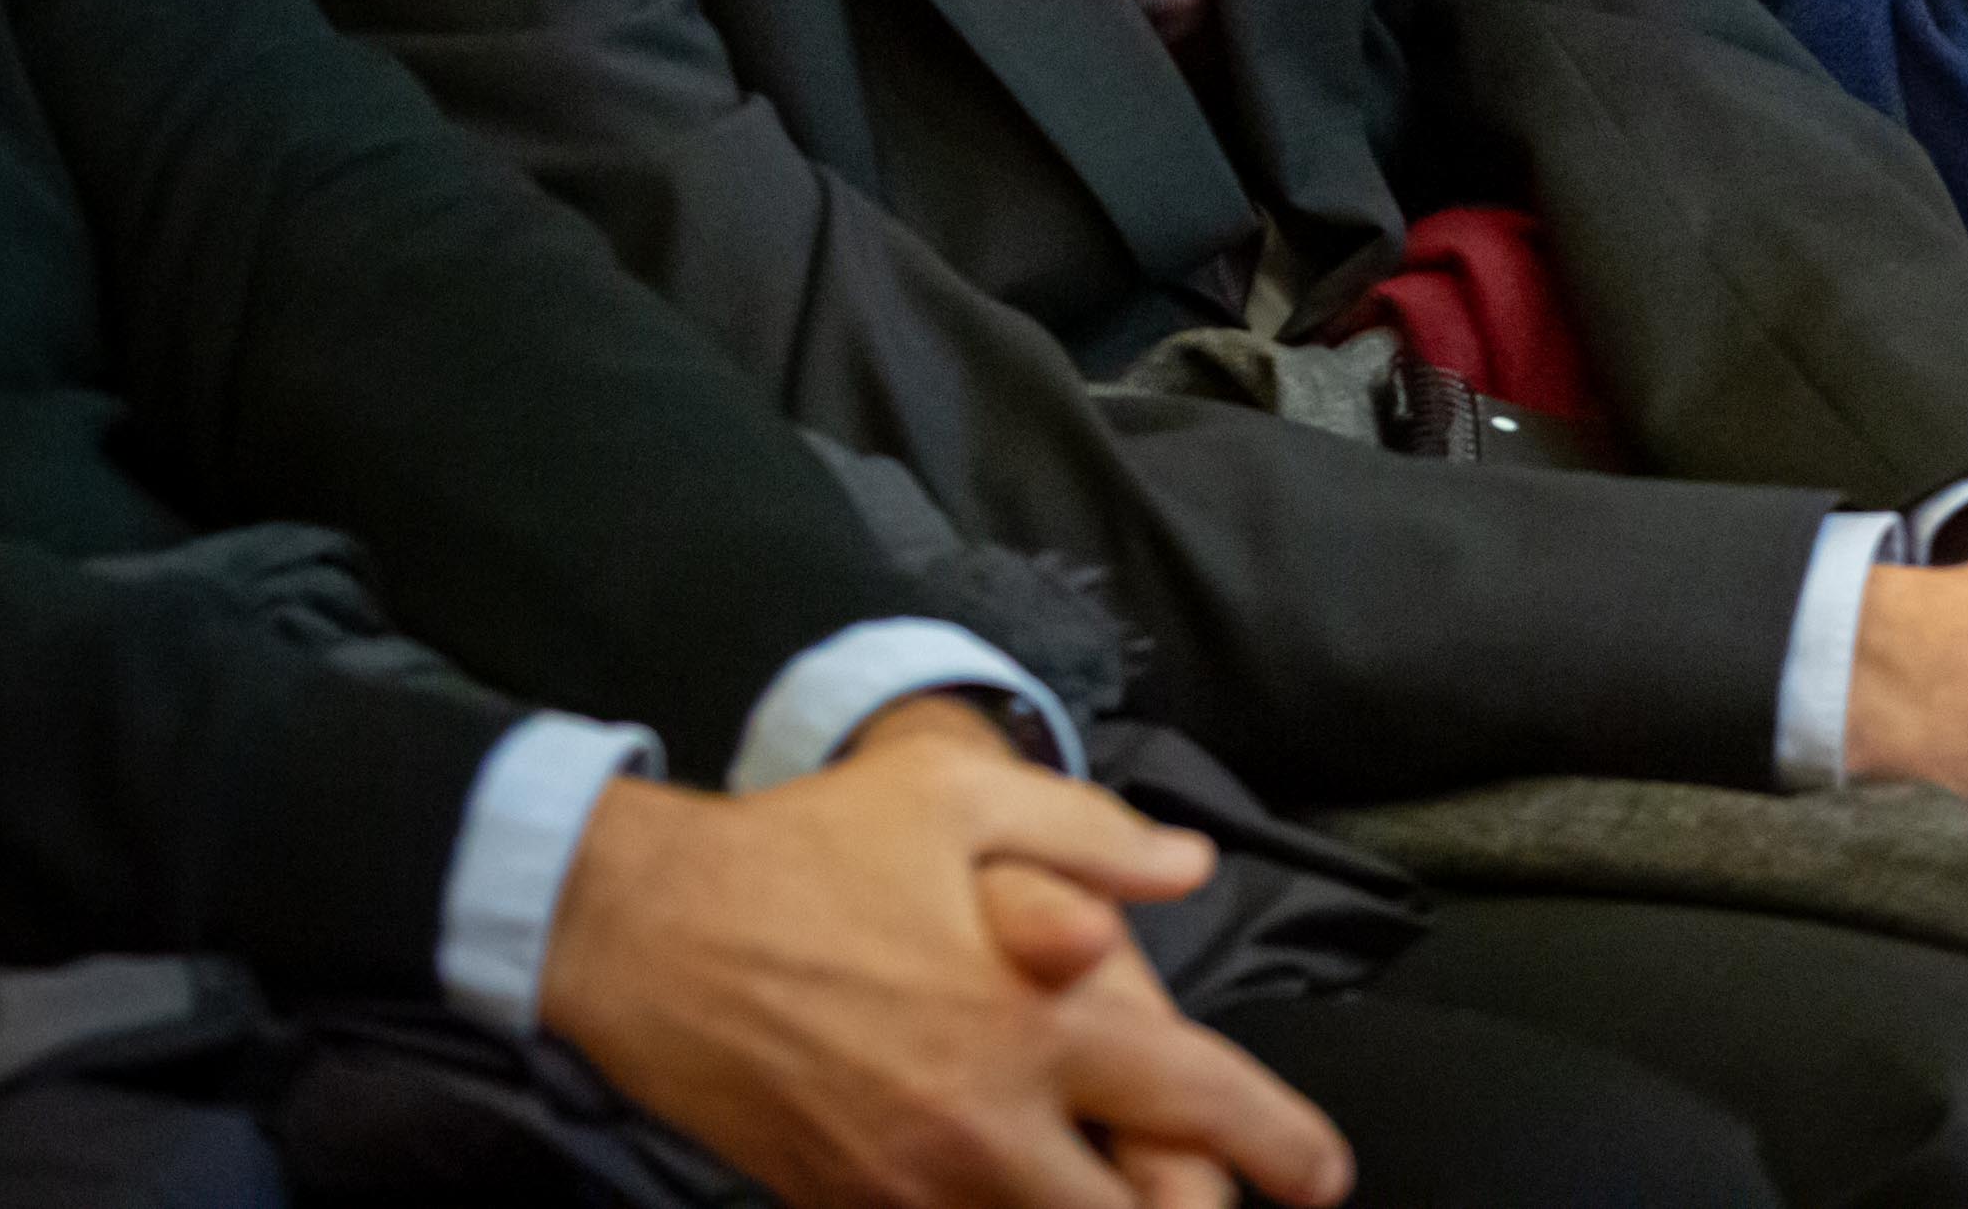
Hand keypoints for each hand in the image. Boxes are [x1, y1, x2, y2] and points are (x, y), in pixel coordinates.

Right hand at [539, 701, 1349, 1208]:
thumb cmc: (809, 849)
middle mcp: (980, 1125)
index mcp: (1033, 1021)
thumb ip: (1092, 836)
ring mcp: (902, 1184)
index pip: (1192, 1104)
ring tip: (1114, 1186)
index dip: (1279, 1145)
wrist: (641, 930)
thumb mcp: (958, 798)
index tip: (1326, 1177)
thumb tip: (1188, 866)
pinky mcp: (838, 1206)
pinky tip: (1010, 1186)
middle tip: (1207, 1194)